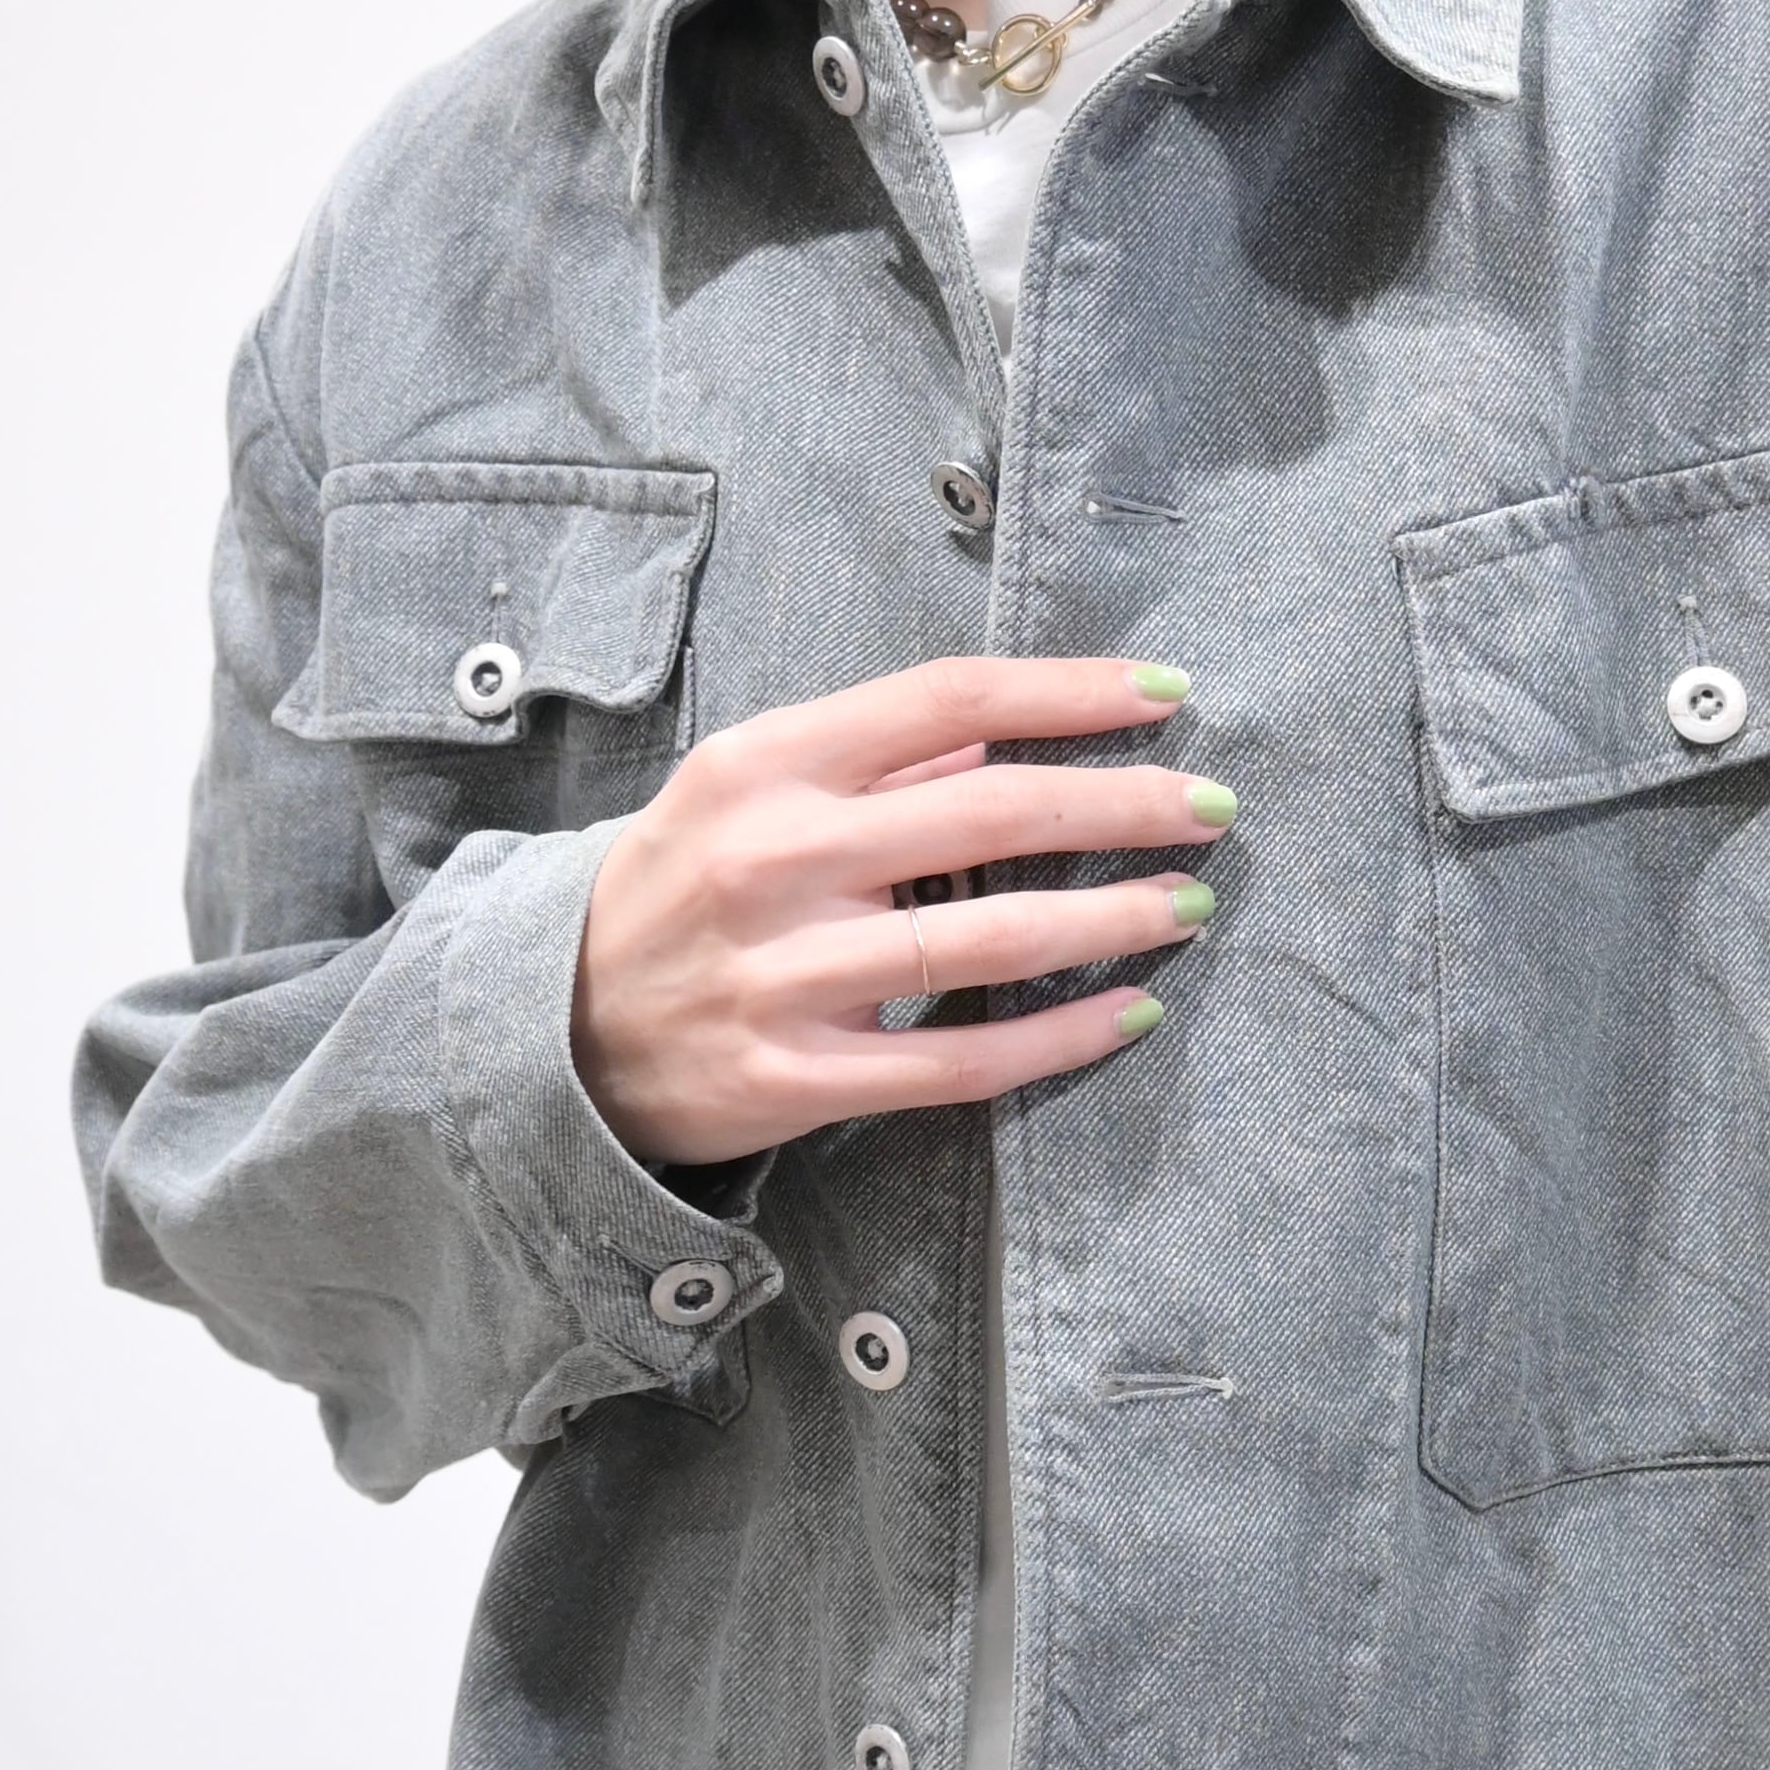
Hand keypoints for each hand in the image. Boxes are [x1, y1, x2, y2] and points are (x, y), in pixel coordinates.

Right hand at [573, 654, 1230, 1166]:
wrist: (557, 1034)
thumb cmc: (680, 897)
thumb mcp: (744, 794)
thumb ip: (871, 761)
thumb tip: (1003, 726)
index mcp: (765, 765)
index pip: (948, 700)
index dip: (1070, 692)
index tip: (1165, 694)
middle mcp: (775, 858)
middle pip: (990, 811)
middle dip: (1123, 804)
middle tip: (1212, 809)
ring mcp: (785, 974)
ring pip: (988, 940)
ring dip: (1109, 919)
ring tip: (1187, 906)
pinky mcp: (798, 1077)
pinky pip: (959, 1060)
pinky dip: (1057, 1037)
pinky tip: (1127, 1014)